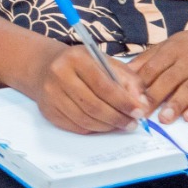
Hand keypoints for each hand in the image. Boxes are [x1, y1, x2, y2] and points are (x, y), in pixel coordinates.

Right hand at [26, 43, 150, 134]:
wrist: (45, 66)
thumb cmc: (82, 64)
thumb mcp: (105, 62)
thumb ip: (126, 79)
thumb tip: (141, 102)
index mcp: (76, 58)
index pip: (104, 85)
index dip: (124, 102)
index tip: (139, 112)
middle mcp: (60, 74)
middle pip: (94, 105)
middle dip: (117, 118)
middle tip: (132, 124)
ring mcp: (50, 94)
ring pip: (85, 119)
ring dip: (107, 126)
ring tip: (120, 125)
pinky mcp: (48, 110)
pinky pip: (75, 126)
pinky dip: (93, 129)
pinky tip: (103, 125)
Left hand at [129, 21, 187, 122]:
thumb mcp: (172, 44)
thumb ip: (149, 58)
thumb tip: (125, 71)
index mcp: (173, 50)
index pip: (153, 68)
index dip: (140, 84)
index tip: (128, 98)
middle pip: (169, 79)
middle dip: (154, 97)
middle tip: (141, 113)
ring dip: (176, 104)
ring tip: (164, 119)